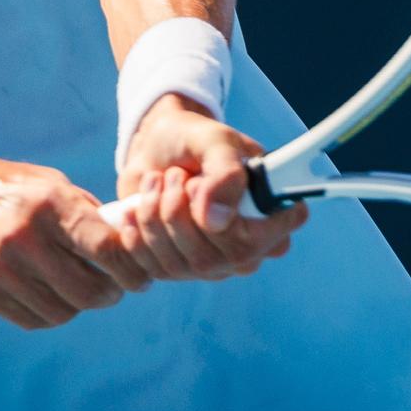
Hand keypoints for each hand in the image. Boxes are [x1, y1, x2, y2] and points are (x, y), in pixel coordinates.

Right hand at [0, 154, 150, 329]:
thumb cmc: (9, 192)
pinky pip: (30, 319)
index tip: (141, 277)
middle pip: (86, 290)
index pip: (105, 247)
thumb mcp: (50, 184)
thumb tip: (130, 245)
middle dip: (108, 294)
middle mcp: (24, 236)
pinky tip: (46, 294)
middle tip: (112, 289)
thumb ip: (88, 214)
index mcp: (49, 203)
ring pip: (60, 311)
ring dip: (76, 306)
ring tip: (76, 289)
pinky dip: (47, 312)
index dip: (131, 268)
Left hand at [115, 95, 306, 281]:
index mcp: (274, 215)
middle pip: (215, 257)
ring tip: (156, 181)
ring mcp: (214, 266)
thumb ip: (225, 174)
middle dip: (180, 208)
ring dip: (155, 214)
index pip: (265, 240)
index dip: (229, 218)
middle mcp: (249, 250)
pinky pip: (151, 269)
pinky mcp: (177, 271)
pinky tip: (137, 206)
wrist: (155, 147)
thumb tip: (216, 221)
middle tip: (175, 174)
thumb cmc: (195, 140)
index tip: (200, 183)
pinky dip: (136, 232)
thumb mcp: (216, 141)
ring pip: (179, 264)